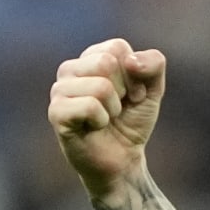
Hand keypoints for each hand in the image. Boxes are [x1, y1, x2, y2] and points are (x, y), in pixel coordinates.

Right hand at [48, 38, 166, 203]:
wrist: (122, 161)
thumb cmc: (131, 124)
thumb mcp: (152, 91)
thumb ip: (153, 65)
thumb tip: (130, 60)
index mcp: (90, 58)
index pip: (117, 48)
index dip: (134, 76)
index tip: (131, 96)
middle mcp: (70, 69)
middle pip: (106, 62)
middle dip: (123, 91)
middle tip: (118, 109)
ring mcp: (60, 90)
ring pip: (100, 86)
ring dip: (113, 109)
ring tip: (106, 119)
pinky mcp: (56, 113)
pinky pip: (90, 106)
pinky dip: (101, 120)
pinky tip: (94, 128)